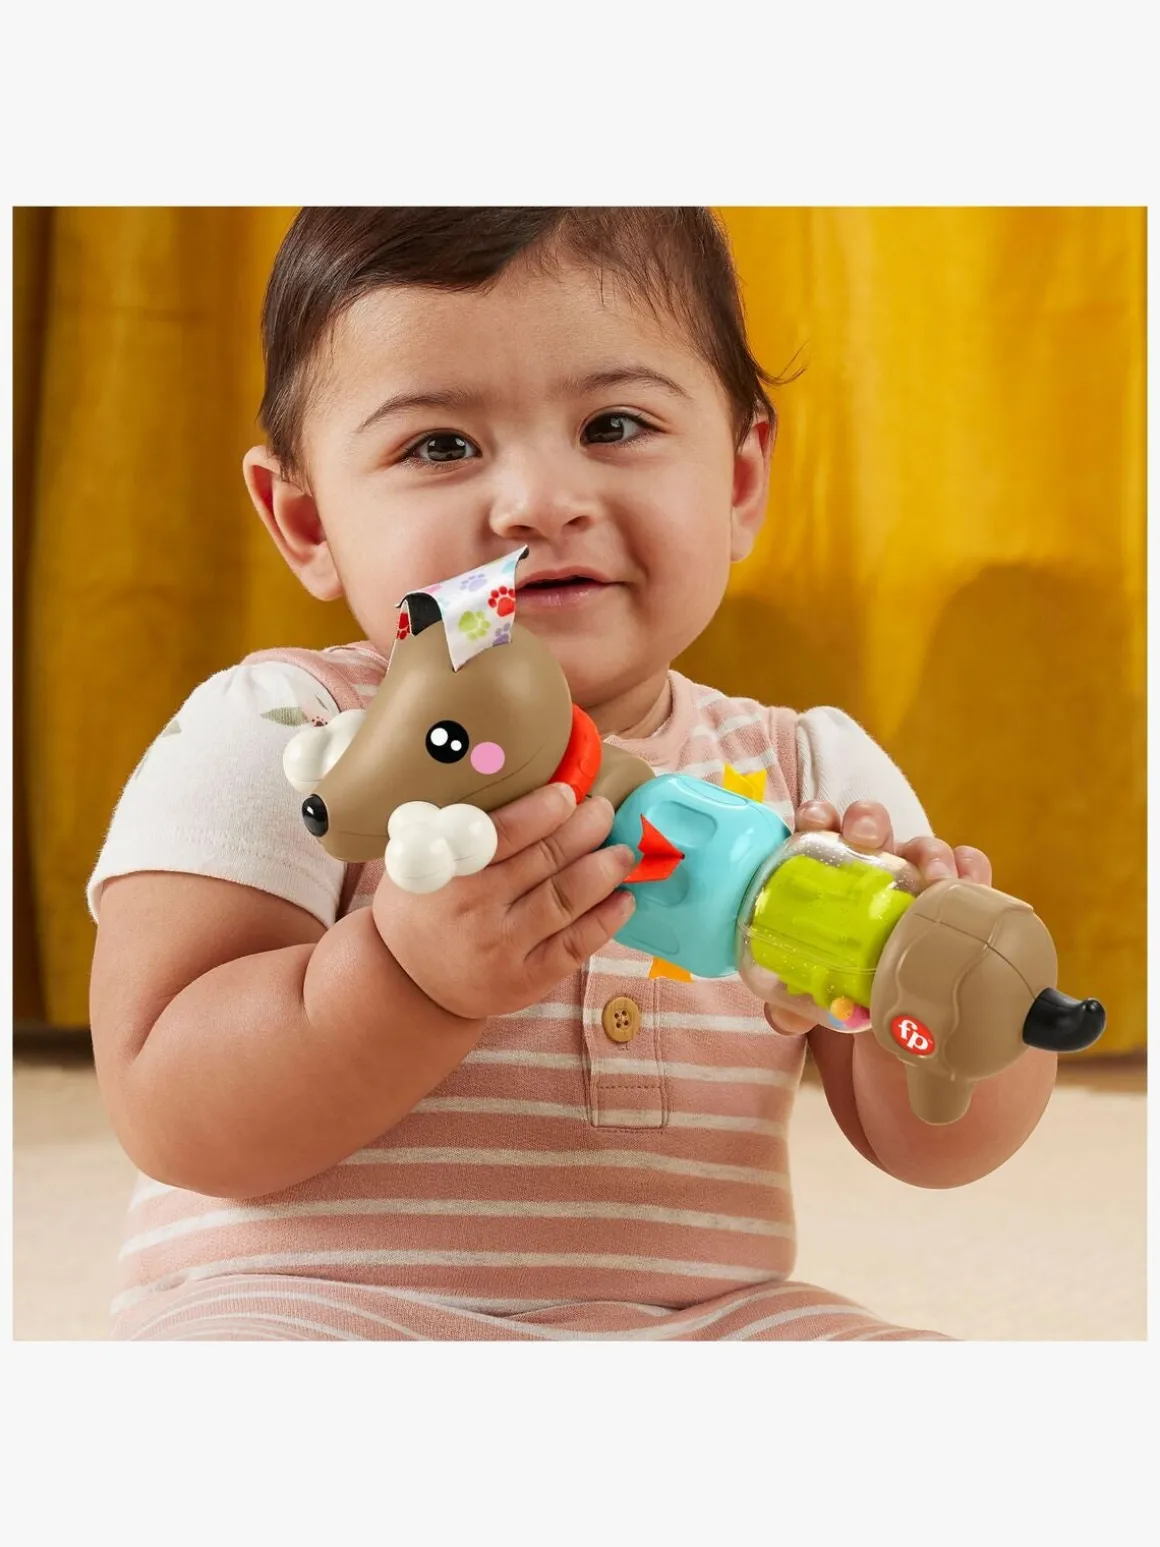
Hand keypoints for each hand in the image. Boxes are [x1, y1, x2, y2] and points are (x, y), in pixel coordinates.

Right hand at [372, 783, 637, 1020]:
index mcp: (448, 872)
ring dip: (604, 870)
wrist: (408, 982)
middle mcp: (476, 910)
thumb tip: (521, 776)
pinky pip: (575, 945)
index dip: (542, 811)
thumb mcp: (418, 858)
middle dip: (586, 829)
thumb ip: (459, 825)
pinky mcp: (526, 980)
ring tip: (623, 851)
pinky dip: (606, 919)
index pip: (502, 834)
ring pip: (566, 899)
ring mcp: (503, 948)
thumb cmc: (422, 903)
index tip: (568, 793)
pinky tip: (624, 898)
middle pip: (545, 861)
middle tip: (605, 810)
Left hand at [763, 799, 992, 1035]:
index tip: (814, 823)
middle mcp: (878, 866)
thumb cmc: (854, 982)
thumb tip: (784, 1017)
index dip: (817, 817)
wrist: (908, 1009)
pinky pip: (971, 871)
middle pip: (873, 825)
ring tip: (931, 876)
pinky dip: (970, 870)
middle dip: (868, 821)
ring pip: (925, 846)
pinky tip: (966, 882)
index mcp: (835, 873)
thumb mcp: (821, 994)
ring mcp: (920, 878)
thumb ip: (795, 1003)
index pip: (821, 829)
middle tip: (866, 839)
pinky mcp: (960, 896)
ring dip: (928, 852)